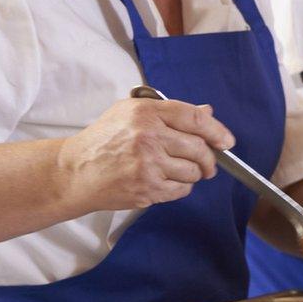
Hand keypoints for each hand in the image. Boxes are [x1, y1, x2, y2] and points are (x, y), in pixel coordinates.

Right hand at [58, 99, 234, 211]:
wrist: (76, 170)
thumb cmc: (105, 139)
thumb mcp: (132, 113)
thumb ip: (171, 112)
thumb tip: (208, 111)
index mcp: (146, 113)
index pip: (194, 118)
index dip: (217, 131)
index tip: (226, 141)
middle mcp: (148, 137)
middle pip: (199, 148)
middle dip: (208, 158)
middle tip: (207, 163)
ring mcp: (147, 164)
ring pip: (193, 172)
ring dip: (193, 174)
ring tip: (177, 170)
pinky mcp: (147, 188)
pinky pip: (181, 190)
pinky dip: (180, 187)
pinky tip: (165, 180)